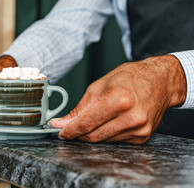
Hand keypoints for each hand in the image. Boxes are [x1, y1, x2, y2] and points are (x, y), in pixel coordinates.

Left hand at [50, 55, 186, 143]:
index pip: (86, 123)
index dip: (69, 130)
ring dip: (92, 133)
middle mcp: (131, 117)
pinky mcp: (142, 137)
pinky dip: (106, 134)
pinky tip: (110, 121)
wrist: (159, 81)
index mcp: (118, 100)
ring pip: (103, 140)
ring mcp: (139, 129)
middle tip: (70, 127)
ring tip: (94, 119)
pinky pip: (115, 141)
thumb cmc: (130, 78)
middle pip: (93, 136)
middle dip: (78, 133)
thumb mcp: (99, 86)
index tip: (60, 131)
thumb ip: (80, 108)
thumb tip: (62, 122)